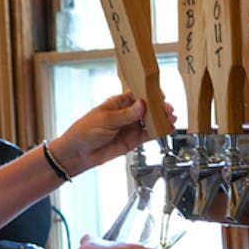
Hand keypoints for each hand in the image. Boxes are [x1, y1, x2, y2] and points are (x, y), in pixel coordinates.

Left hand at [48, 92, 176, 176]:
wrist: (78, 153)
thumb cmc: (84, 131)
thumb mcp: (105, 120)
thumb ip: (126, 115)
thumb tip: (141, 105)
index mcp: (118, 103)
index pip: (137, 95)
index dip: (149, 95)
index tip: (159, 96)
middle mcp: (126, 114)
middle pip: (147, 108)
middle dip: (158, 108)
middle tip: (167, 109)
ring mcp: (130, 127)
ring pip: (150, 121)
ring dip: (161, 119)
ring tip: (170, 118)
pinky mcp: (132, 140)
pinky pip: (148, 134)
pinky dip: (158, 132)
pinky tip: (165, 129)